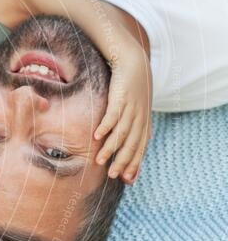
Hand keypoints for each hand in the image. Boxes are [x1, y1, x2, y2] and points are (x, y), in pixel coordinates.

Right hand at [94, 43, 152, 184]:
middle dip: (122, 161)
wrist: (133, 62)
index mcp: (143, 122)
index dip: (134, 163)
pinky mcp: (121, 98)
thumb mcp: (137, 108)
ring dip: (110, 149)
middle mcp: (139, 118)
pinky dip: (105, 127)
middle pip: (132, 144)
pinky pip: (113, 116)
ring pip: (122, 134)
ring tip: (99, 161)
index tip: (126, 179)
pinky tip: (97, 136)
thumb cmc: (132, 86)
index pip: (140, 147)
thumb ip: (135, 125)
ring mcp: (131, 108)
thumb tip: (134, 141)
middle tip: (111, 175)